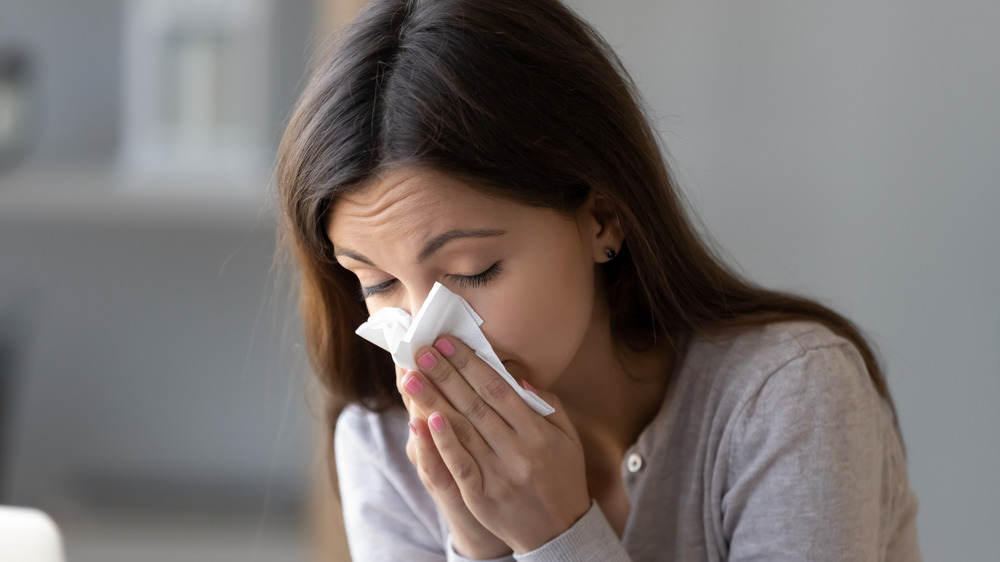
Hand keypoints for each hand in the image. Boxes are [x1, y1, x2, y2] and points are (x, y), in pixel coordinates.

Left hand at [400, 336, 590, 553]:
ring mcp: (498, 475)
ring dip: (434, 401)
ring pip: (462, 431)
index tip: (448, 343)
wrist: (559, 533)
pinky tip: (426, 420)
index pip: (498, 390)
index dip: (471, 364)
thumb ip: (548, 406)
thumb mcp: (568, 438)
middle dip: (446, 375)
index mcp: (538, 433)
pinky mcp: (482, 497)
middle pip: (475, 405)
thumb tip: (517, 377)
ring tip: (412, 378)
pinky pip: (459, 465)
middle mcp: (518, 451)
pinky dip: (442, 442)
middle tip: (422, 351)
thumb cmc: (563, 479)